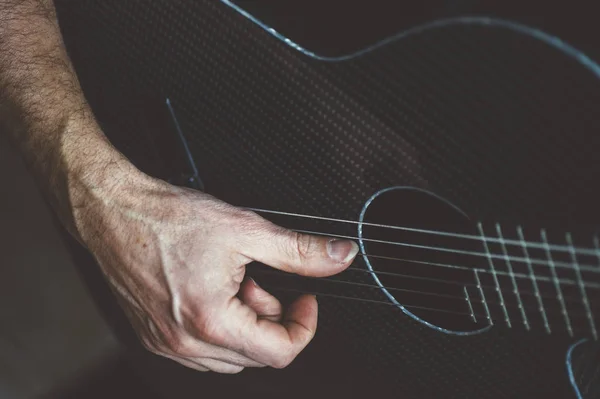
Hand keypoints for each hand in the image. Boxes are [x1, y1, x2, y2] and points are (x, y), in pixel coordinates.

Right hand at [74, 169, 358, 372]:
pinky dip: (221, 327)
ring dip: (245, 323)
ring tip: (230, 281)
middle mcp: (187, 343)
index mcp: (211, 322)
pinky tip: (211, 291)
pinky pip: (205, 351)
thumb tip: (339, 257)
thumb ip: (299, 251)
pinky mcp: (155, 338)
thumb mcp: (246, 230)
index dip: (305, 325)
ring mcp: (168, 345)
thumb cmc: (167, 219)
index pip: (280, 353)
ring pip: (232, 356)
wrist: (114, 212)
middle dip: (270, 316)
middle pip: (257, 355)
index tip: (306, 298)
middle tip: (256, 277)